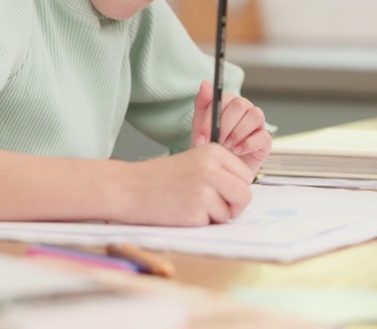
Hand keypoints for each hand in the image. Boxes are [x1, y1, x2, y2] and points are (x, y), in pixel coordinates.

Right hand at [121, 144, 252, 225]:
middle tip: (213, 205)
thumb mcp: (195, 162)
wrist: (130, 188)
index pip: (246, 175)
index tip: (219, 189)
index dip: (235, 186)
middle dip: (233, 205)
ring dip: (215, 215)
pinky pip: (212, 224)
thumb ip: (221, 172)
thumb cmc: (162, 178)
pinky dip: (200, 223)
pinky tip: (181, 211)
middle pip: (245, 195)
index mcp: (214, 152)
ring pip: (231, 212)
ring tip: (191, 204)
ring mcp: (204, 191)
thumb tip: (246, 191)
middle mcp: (211, 168)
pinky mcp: (195, 212)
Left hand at [189, 80, 271, 176]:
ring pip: (255, 115)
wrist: (218, 171)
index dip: (212, 117)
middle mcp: (245, 111)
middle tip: (216, 140)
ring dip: (238, 132)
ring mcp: (257, 125)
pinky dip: (248, 144)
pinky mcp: (265, 141)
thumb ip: (202, 104)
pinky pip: (263, 136)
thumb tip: (205, 83)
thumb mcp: (200, 127)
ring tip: (227, 146)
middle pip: (241, 104)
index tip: (202, 136)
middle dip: (226, 124)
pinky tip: (237, 151)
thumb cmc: (211, 147)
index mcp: (230, 104)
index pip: (224, 99)